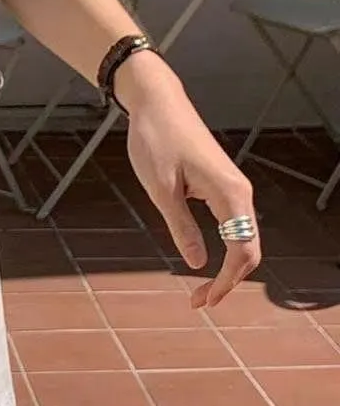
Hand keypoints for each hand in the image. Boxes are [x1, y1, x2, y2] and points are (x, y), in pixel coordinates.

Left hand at [118, 51, 259, 308]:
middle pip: (249, 250)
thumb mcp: (161, 189)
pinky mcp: (220, 186)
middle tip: (197, 303)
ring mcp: (232, 189)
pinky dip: (223, 249)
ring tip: (200, 291)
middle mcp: (240, 193)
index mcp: (231, 194)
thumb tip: (197, 263)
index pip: (243, 251)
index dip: (227, 282)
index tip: (204, 301)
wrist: (156, 103)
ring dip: (226, 268)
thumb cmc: (156, 140)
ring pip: (242, 239)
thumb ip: (181, 226)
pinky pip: (232, 226)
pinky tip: (205, 261)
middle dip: (228, 281)